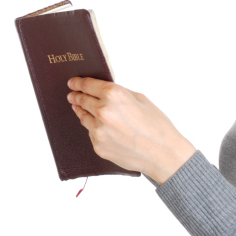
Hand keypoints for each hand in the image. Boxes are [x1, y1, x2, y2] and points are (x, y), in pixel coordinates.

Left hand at [67, 76, 196, 184]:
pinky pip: (92, 133)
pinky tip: (104, 129)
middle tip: (72, 96)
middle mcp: (103, 112)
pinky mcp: (98, 146)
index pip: (88, 85)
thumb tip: (105, 92)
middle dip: (76, 97)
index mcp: (114, 95)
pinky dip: (95, 129)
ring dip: (83, 112)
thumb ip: (120, 94)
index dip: (78, 82)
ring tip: (82, 109)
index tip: (73, 82)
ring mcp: (98, 131)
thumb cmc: (157, 126)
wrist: (162, 153)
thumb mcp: (141, 99)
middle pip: (82, 100)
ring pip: (84, 118)